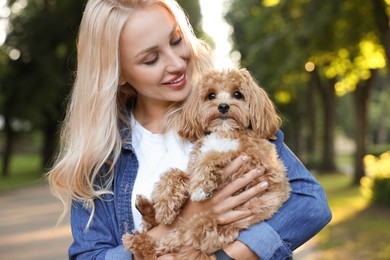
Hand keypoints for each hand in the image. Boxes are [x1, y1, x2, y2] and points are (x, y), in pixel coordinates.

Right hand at [146, 155, 267, 240]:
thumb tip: (206, 164)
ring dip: (254, 191)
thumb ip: (200, 177)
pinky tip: (256, 207)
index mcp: (210, 188)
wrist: (182, 222)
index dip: (236, 164)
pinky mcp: (222, 219)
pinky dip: (246, 212)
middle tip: (261, 169)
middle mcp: (217, 197)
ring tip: (265, 183)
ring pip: (241, 198)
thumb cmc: (187, 203)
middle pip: (237, 184)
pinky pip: (237, 215)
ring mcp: (221, 209)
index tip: (246, 156)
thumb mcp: (192, 187)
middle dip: (250, 175)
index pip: (225, 173)